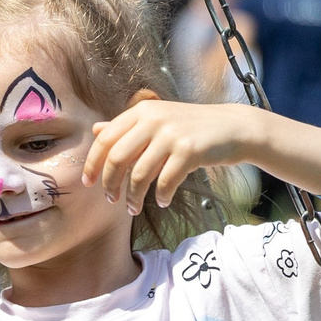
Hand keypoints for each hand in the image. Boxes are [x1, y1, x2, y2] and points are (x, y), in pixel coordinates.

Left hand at [85, 96, 280, 212]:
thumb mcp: (157, 120)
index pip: (105, 139)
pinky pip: (165, 182)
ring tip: (135, 208)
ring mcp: (171, 134)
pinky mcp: (189, 150)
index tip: (88, 183)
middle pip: (117, 157)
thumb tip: (96, 130)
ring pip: (139, 174)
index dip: (92, 163)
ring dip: (134, 197)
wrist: (233, 128)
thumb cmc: (191, 127)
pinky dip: (161, 196)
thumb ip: (128, 127)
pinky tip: (163, 201)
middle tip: (111, 200)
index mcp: (141, 111)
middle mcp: (153, 119)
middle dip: (110, 184)